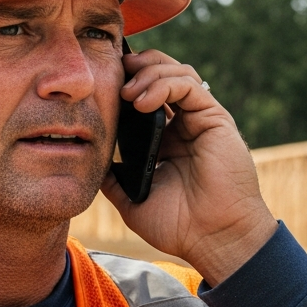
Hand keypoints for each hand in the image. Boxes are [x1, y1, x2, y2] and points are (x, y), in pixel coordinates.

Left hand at [100, 48, 275, 284]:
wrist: (213, 239)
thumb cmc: (180, 226)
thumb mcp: (133, 201)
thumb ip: (114, 179)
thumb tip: (91, 161)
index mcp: (166, 140)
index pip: (146, 95)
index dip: (126, 83)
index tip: (101, 86)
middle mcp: (184, 124)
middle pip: (162, 74)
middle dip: (136, 67)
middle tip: (113, 76)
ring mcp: (200, 120)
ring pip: (176, 72)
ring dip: (148, 73)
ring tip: (126, 92)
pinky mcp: (215, 118)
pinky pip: (189, 85)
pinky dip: (164, 84)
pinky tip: (142, 101)